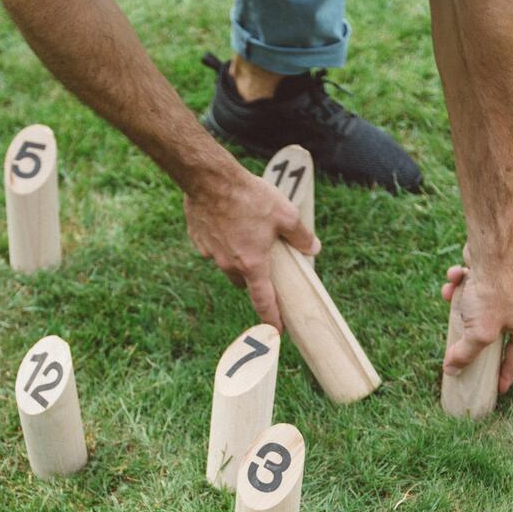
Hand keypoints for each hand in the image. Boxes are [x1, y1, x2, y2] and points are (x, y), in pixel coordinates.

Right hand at [184, 168, 318, 328]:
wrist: (210, 179)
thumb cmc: (249, 196)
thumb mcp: (285, 213)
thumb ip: (301, 235)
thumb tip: (314, 249)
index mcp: (252, 264)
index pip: (263, 301)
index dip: (271, 319)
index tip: (276, 332)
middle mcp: (229, 264)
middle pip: (244, 282)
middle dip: (254, 277)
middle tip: (264, 261)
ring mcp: (211, 253)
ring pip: (227, 264)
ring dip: (237, 258)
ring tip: (245, 233)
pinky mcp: (198, 239)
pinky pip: (213, 247)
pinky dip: (221, 241)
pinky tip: (227, 221)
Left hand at [442, 246, 512, 393]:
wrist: (491, 248)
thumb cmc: (492, 292)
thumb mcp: (479, 332)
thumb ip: (466, 354)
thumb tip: (451, 370)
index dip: (504, 374)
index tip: (497, 388)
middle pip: (498, 330)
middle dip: (475, 332)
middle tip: (465, 344)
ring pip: (484, 304)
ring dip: (464, 302)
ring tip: (451, 298)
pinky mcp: (501, 270)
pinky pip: (480, 283)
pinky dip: (464, 283)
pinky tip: (455, 277)